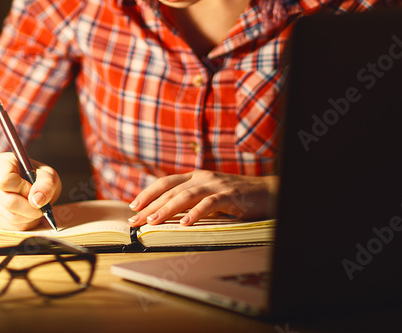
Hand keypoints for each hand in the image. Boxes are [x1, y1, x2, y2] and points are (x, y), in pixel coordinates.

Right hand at [0, 152, 60, 230]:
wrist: (24, 184)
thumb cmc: (35, 176)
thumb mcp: (46, 173)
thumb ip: (46, 183)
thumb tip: (37, 200)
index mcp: (1, 164)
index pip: (4, 180)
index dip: (22, 188)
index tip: (33, 188)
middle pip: (8, 202)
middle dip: (30, 208)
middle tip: (41, 206)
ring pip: (10, 217)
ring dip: (29, 217)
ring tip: (37, 209)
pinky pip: (10, 226)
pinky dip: (25, 223)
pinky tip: (30, 215)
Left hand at [127, 170, 276, 227]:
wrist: (268, 193)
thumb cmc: (237, 198)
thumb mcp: (210, 197)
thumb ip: (192, 202)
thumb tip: (168, 216)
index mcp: (196, 177)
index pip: (166, 183)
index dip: (148, 193)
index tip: (133, 207)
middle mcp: (203, 177)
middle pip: (171, 191)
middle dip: (150, 206)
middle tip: (135, 220)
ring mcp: (216, 185)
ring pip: (186, 196)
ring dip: (167, 210)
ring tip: (153, 222)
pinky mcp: (230, 195)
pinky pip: (210, 203)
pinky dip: (196, 213)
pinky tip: (185, 224)